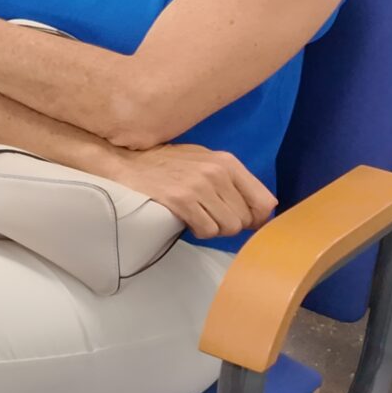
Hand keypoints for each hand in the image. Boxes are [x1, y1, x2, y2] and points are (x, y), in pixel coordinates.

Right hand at [102, 143, 277, 239]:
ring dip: (213, 228)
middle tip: (210, 216)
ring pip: (228, 227)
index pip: (264, 202)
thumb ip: (234, 183)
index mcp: (227, 162)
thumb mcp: (205, 162)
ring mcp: (199, 186)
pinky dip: (199, 230)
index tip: (242, 221)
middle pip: (245, 219)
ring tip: (197, 216)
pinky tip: (187, 220)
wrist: (126, 161)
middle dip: (229, 224)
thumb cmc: (167, 164)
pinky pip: (207, 230)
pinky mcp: (180, 200)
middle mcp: (217, 172)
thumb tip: (260, 214)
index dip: (256, 218)